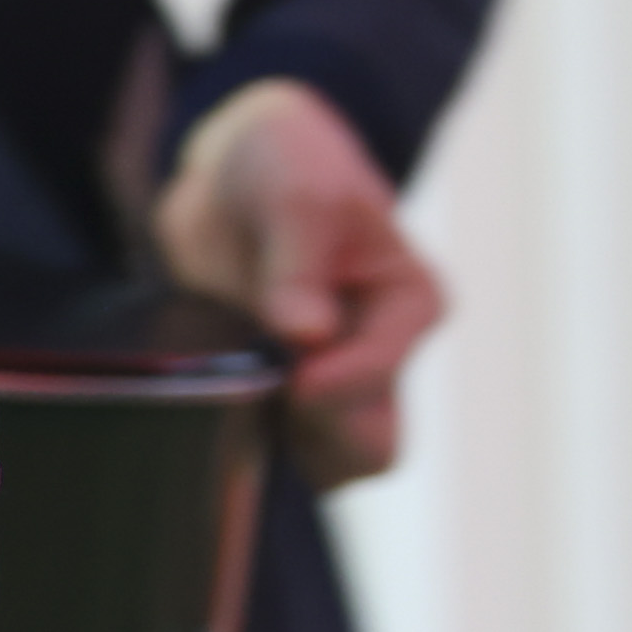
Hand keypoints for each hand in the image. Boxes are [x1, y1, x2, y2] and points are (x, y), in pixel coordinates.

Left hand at [152, 79, 450, 487]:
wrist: (227, 181)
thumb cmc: (282, 164)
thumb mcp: (295, 189)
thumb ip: (299, 261)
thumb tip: (308, 335)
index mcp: (408, 301)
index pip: (381, 371)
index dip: (333, 383)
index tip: (290, 374)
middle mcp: (383, 355)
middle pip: (374, 444)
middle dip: (318, 436)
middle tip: (265, 398)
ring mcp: (335, 388)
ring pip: (336, 468)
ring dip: (286, 453)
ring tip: (239, 405)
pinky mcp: (287, 406)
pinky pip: (285, 461)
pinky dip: (255, 453)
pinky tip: (222, 411)